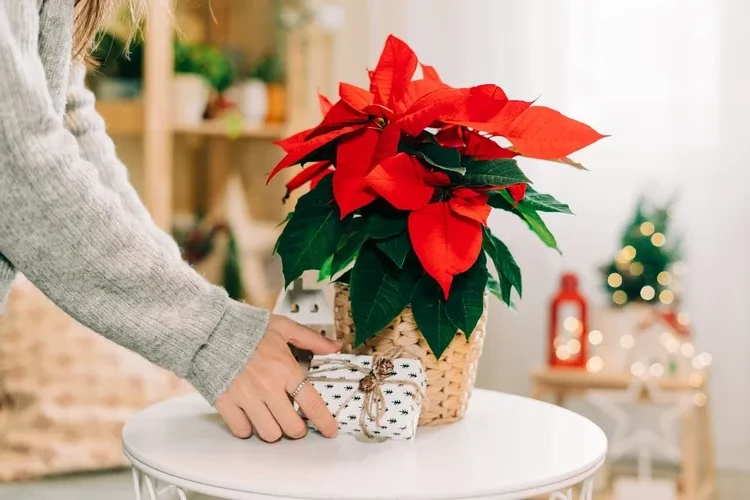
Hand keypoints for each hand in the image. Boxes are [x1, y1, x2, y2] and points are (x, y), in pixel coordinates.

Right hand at [214, 314, 340, 441]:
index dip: (324, 422)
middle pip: (292, 428)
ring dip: (274, 430)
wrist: (209, 327)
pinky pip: (242, 431)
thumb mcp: (283, 326)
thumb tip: (334, 347)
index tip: (329, 430)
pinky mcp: (225, 403)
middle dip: (297, 429)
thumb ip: (311, 339)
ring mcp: (246, 397)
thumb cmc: (245, 327)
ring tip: (272, 418)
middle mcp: (267, 386)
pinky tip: (250, 416)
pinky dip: (248, 428)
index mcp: (285, 368)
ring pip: (269, 434)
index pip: (311, 403)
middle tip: (294, 421)